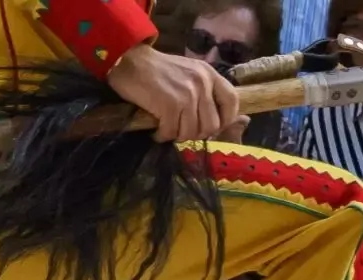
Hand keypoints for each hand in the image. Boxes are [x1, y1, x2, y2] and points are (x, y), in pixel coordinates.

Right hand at [108, 42, 242, 141]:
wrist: (130, 60)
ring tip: (166, 127)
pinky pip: (172, 132)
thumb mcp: (189, 73)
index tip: (212, 126)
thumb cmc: (158, 70)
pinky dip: (162, 135)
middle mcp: (202, 83)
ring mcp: (187, 94)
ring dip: (177, 134)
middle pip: (212, 125)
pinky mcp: (170, 105)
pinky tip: (156, 129)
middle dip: (196, 132)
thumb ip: (204, 91)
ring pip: (192, 132)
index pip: (232, 101)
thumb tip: (215, 121)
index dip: (225, 119)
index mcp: (209, 74)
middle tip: (181, 129)